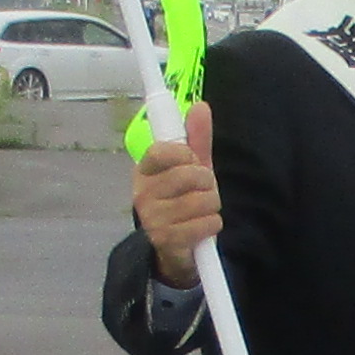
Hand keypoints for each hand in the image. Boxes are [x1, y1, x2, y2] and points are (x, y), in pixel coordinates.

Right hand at [131, 101, 221, 281]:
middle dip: (206, 183)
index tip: (191, 162)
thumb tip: (200, 106)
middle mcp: (142, 194)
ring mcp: (152, 219)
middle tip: (202, 190)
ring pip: (202, 200)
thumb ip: (196, 139)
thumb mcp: (191, 168)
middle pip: (188, 175)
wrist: (175, 248)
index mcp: (144, 171)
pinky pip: (207, 223)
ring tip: (201, 211)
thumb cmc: (182, 201)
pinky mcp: (167, 240)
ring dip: (212, 206)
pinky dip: (212, 225)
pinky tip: (201, 228)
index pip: (162, 151)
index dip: (185, 155)